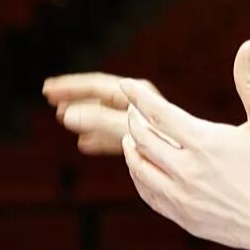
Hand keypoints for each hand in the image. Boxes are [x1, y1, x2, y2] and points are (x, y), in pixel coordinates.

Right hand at [42, 71, 163, 154]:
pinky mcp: (147, 140)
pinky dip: (98, 137)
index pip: (98, 86)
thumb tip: (66, 115)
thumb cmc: (171, 142)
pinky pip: (116, 134)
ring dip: (84, 114)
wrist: (201, 163)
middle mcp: (142, 106)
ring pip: (107, 114)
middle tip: (47, 93)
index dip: (72, 86)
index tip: (48, 89)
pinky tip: (84, 144)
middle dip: (74, 94)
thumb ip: (101, 122)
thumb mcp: (131, 128)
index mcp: (140, 97)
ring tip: (62, 116)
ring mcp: (144, 122)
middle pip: (100, 95)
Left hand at [120, 39, 249, 249]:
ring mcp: (183, 198)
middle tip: (133, 109)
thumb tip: (248, 44)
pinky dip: (141, 177)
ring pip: (140, 169)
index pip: (158, 113)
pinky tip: (145, 170)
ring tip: (135, 137)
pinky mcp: (185, 219)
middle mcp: (186, 171)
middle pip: (142, 139)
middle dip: (134, 120)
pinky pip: (149, 195)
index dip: (139, 96)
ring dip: (133, 149)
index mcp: (204, 142)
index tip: (127, 85)